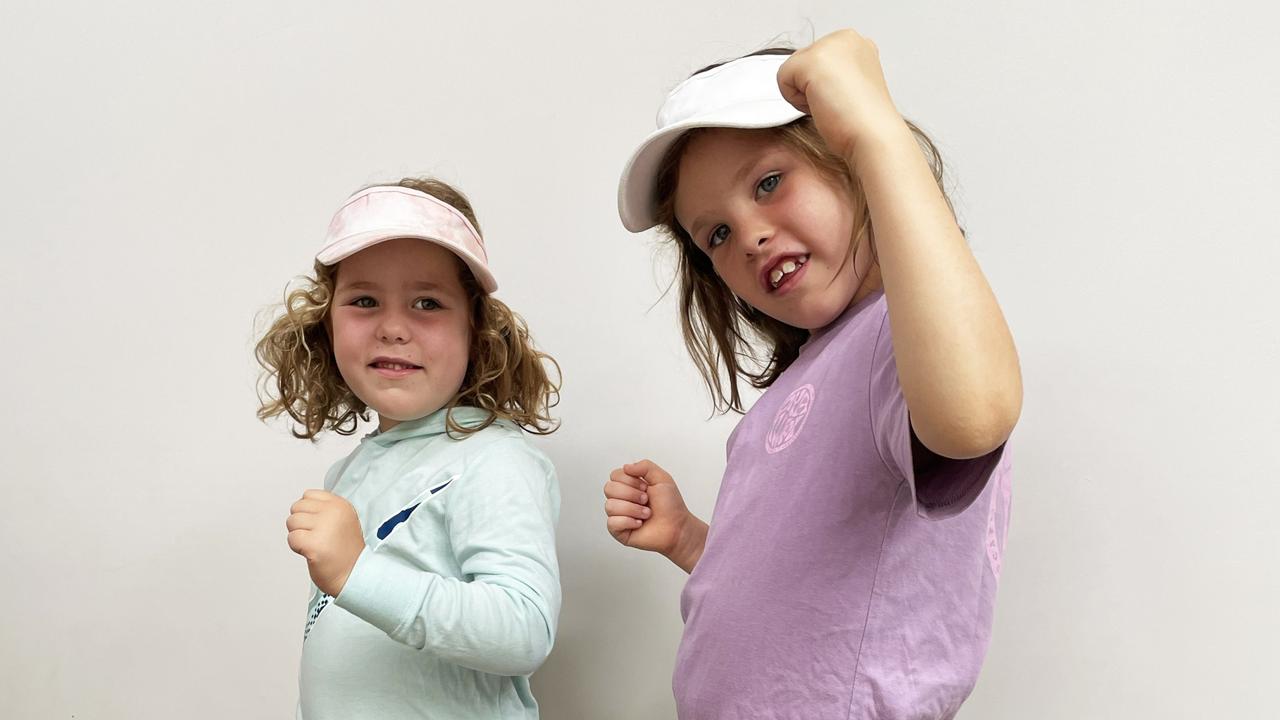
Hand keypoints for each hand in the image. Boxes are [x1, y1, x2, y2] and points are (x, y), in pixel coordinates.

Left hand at [286, 490, 364, 596]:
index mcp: (340, 505)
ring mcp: (324, 527)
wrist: (354, 575)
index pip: (308, 495)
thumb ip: (325, 509)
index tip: (319, 525)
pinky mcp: (314, 544)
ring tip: (315, 544)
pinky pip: (292, 538)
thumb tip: (300, 505)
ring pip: (292, 522)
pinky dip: (297, 547)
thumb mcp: (343, 519)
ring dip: (298, 535)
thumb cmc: (345, 551)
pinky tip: (311, 552)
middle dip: (301, 523)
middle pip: (297, 507)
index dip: (308, 511)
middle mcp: (333, 512)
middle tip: (316, 536)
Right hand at [604, 459, 706, 572]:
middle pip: (609, 488)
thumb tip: (626, 467)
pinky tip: (639, 523)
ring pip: (610, 506)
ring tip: (646, 513)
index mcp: (629, 485)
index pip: (614, 475)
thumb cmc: (671, 506)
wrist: (677, 527)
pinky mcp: (618, 531)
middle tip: (646, 500)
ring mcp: (619, 515)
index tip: (645, 487)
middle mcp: (622, 499)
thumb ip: (645, 466)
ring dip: (633, 509)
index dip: (630, 480)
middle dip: (631, 494)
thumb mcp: (662, 478)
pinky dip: (629, 522)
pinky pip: (612, 523)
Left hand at [776, 29, 906, 162]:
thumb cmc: (865, 120)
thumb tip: (812, 79)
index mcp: (856, 43)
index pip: (816, 59)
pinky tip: (821, 105)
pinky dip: (795, 100)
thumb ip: (833, 73)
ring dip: (805, 94)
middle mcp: (844, 38)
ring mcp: (829, 45)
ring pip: (792, 69)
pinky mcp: (811, 60)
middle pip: (802, 61)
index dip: (823, 85)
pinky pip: (782, 78)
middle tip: (838, 102)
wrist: (873, 135)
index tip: (845, 97)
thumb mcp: (851, 84)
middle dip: (813, 87)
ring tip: (832, 103)